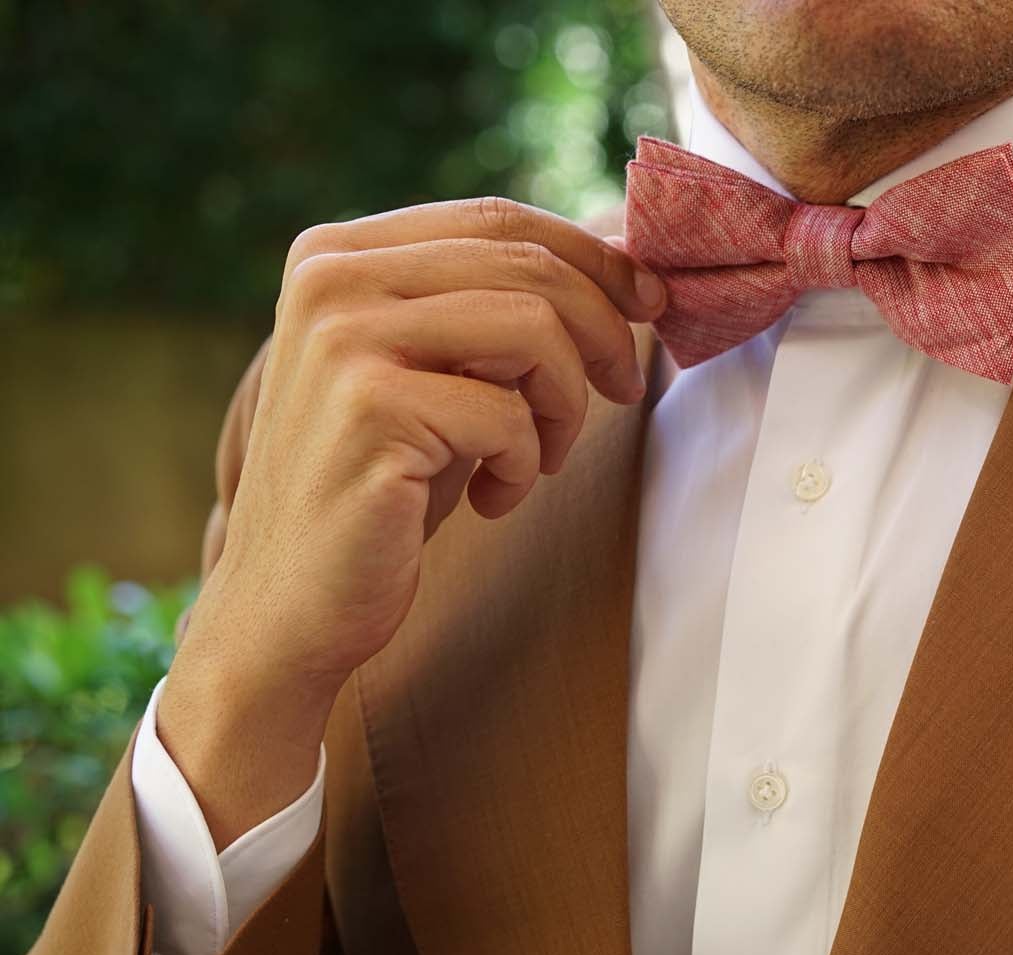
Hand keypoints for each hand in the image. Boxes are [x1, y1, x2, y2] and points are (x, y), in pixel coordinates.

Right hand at [158, 197, 665, 849]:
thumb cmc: (385, 490)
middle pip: (527, 265)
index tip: (652, 306)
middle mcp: (332, 279)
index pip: (499, 220)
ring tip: (539, 458)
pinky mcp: (369, 408)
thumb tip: (627, 258)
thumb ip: (494, 310)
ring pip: (532, 327)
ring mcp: (343, 338)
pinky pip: (509, 414)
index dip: (595, 259)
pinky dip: (522, 465)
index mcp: (339, 254)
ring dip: (565, 403)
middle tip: (622, 389)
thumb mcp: (440, 377)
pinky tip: (490, 499)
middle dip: (603, 330)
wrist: (292, 607)